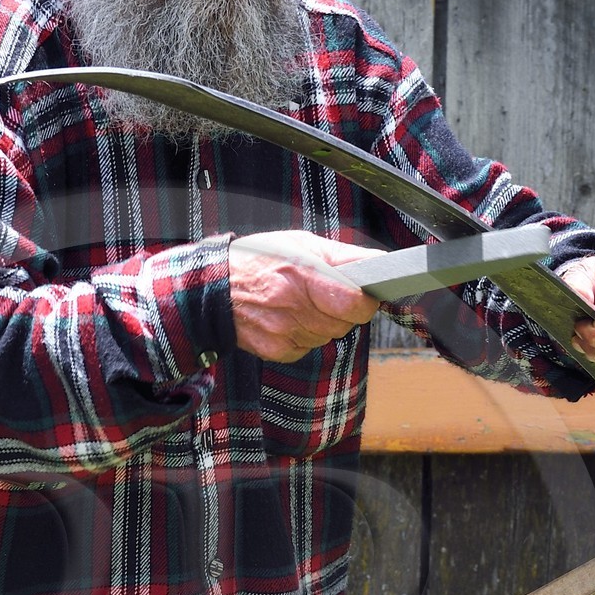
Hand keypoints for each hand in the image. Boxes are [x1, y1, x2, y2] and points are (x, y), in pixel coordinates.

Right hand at [228, 231, 378, 362]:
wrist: (214, 288)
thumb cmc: (260, 259)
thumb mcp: (301, 243)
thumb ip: (343, 256)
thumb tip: (380, 263)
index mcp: (303, 275)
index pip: (355, 303)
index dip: (365, 299)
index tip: (363, 292)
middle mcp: (294, 308)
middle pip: (345, 322)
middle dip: (343, 309)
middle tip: (324, 293)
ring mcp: (285, 333)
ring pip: (328, 335)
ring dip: (323, 322)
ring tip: (300, 302)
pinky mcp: (277, 351)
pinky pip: (308, 347)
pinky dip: (305, 335)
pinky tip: (287, 317)